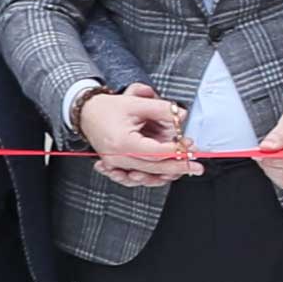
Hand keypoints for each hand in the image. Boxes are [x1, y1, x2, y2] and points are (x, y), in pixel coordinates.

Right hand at [78, 85, 200, 187]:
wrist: (86, 113)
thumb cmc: (107, 108)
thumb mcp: (136, 103)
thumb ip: (161, 109)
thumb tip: (181, 116)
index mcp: (123, 143)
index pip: (155, 153)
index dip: (175, 152)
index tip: (190, 149)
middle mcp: (118, 158)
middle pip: (153, 168)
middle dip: (178, 167)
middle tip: (196, 166)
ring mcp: (116, 164)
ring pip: (146, 176)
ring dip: (166, 174)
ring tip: (184, 170)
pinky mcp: (116, 166)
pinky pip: (135, 178)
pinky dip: (151, 177)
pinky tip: (164, 176)